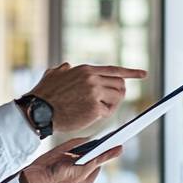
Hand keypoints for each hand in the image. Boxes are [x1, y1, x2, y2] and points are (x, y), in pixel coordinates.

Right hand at [19, 138, 122, 182]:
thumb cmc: (40, 171)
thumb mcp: (57, 153)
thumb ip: (74, 146)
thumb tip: (88, 140)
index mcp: (79, 174)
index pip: (98, 159)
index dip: (106, 151)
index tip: (119, 146)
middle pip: (96, 166)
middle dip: (96, 157)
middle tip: (103, 145)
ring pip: (93, 173)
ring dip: (91, 166)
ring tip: (90, 155)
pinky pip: (88, 181)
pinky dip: (87, 173)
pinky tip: (81, 167)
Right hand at [28, 62, 146, 131]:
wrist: (38, 110)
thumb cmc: (44, 95)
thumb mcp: (54, 74)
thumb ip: (65, 69)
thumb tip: (68, 67)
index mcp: (86, 70)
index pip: (114, 70)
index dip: (131, 72)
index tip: (144, 74)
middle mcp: (93, 79)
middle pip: (120, 86)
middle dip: (118, 94)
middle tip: (110, 102)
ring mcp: (95, 93)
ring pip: (117, 98)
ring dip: (112, 105)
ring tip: (99, 110)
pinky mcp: (95, 108)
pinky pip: (108, 112)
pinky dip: (103, 115)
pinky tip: (91, 116)